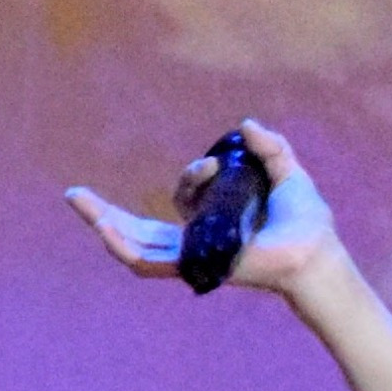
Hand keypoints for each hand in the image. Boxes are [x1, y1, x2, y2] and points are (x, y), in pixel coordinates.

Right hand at [67, 119, 341, 300]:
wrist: (317, 252)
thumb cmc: (307, 223)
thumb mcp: (286, 174)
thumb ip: (269, 149)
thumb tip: (245, 125)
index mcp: (214, 222)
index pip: (184, 199)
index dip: (192, 176)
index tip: (212, 164)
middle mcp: (198, 240)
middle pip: (140, 229)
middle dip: (107, 212)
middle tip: (75, 194)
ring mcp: (193, 255)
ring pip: (136, 244)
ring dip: (104, 224)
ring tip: (78, 201)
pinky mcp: (194, 265)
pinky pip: (149, 261)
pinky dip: (123, 245)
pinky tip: (103, 229)